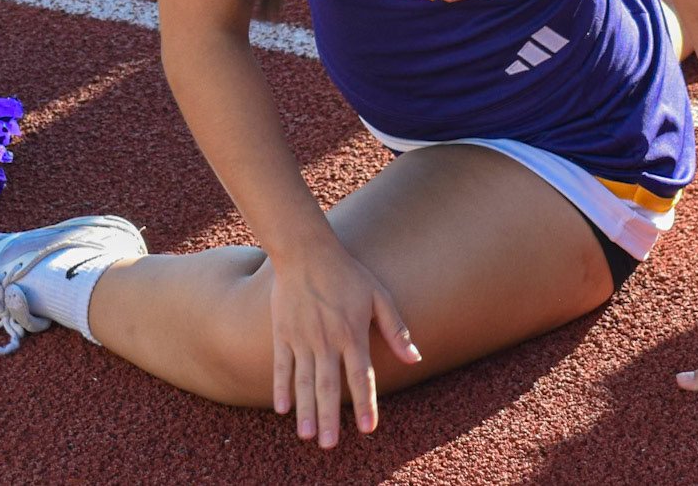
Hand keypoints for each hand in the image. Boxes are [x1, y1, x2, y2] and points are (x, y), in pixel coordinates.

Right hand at [268, 241, 421, 447]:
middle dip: (329, 417)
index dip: (365, 403)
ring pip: (303, 381)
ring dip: (305, 410)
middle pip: (328, 386)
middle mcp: (326, 340)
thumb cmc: (347, 273)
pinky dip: (281, 387)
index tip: (367, 428)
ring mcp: (301, 338)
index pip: (360, 376)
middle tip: (330, 445)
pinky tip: (282, 408)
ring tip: (307, 436)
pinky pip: (281, 365)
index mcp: (352, 333)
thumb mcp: (378, 295)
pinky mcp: (282, 333)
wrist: (306, 251)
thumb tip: (416, 359)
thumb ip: (396, 329)